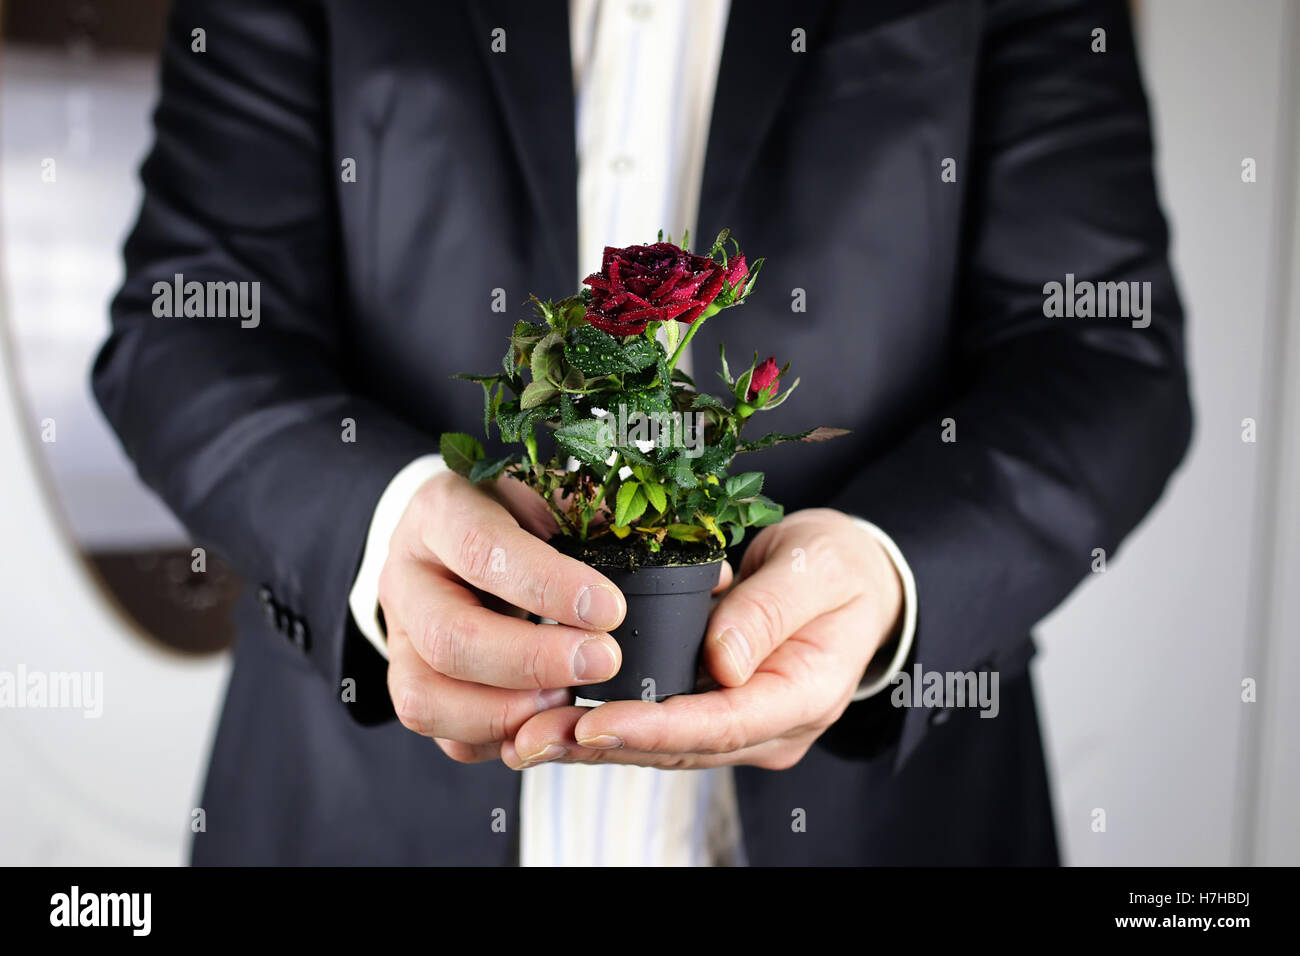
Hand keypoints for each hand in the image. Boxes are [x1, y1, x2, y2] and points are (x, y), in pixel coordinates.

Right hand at [379, 470, 632, 762]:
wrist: (458, 537)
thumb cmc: (511, 513)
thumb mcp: (544, 493)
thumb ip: (581, 516)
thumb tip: (639, 547)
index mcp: (440, 512)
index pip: (482, 550)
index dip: (547, 587)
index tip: (609, 611)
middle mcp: (407, 577)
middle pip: (449, 638)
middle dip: (533, 662)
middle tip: (601, 663)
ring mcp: (401, 638)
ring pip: (426, 699)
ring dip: (507, 713)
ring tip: (568, 701)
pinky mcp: (409, 684)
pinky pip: (440, 733)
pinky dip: (495, 740)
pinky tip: (543, 720)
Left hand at [503, 508, 902, 770]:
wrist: (857, 578)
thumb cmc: (841, 566)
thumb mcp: (817, 569)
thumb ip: (769, 610)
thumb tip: (719, 661)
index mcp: (803, 695)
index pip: (721, 724)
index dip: (652, 727)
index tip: (590, 724)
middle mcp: (770, 724)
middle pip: (679, 746)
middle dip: (601, 746)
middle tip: (529, 740)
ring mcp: (743, 722)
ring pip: (661, 744)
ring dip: (590, 743)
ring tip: (524, 737)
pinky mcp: (718, 707)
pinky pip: (659, 723)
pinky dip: (606, 723)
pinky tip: (552, 716)